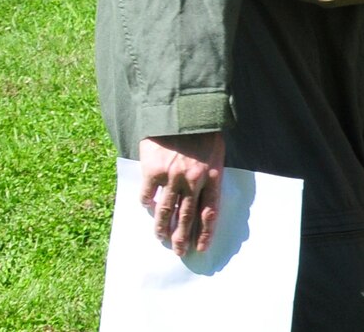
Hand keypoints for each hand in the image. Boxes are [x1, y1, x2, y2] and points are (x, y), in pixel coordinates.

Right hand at [139, 131, 223, 256]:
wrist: (181, 110)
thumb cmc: (202, 130)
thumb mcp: (216, 151)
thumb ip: (211, 174)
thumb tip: (205, 198)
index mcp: (213, 175)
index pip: (210, 211)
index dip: (205, 232)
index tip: (200, 248)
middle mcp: (194, 180)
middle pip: (188, 216)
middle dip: (183, 237)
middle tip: (179, 252)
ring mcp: (173, 177)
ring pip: (166, 211)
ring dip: (163, 227)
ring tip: (161, 238)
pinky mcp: (153, 171)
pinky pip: (148, 196)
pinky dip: (147, 204)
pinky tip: (148, 208)